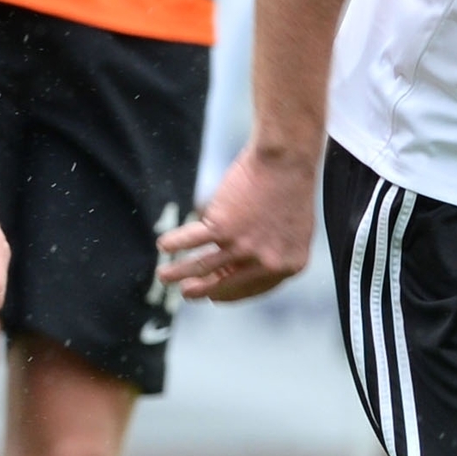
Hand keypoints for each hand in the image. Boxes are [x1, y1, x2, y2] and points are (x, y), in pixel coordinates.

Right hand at [159, 140, 318, 302]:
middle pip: (226, 284)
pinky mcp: (222, 228)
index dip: (230, 292)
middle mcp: (267, 263)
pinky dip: (174, 243)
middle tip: (187, 293)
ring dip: (178, 273)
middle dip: (202, 291)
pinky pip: (190, 241)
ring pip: (202, 267)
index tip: (214, 295)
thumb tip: (245, 264)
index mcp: (288, 266)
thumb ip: (275, 250)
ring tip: (163, 276)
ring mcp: (243, 247)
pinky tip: (163, 244)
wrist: (287, 160)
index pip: (253, 289)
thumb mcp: (293, 229)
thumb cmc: (292, 188)